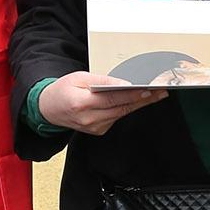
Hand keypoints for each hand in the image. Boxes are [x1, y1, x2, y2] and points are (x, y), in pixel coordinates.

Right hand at [38, 71, 167, 135]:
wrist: (49, 108)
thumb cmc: (63, 90)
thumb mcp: (79, 78)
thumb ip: (102, 81)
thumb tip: (123, 84)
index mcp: (81, 104)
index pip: (113, 99)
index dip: (133, 95)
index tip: (149, 90)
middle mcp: (89, 119)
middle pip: (122, 108)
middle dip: (143, 99)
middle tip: (161, 91)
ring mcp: (94, 128)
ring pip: (121, 114)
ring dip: (138, 104)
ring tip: (155, 94)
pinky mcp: (98, 131)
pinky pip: (116, 118)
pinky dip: (126, 109)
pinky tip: (136, 101)